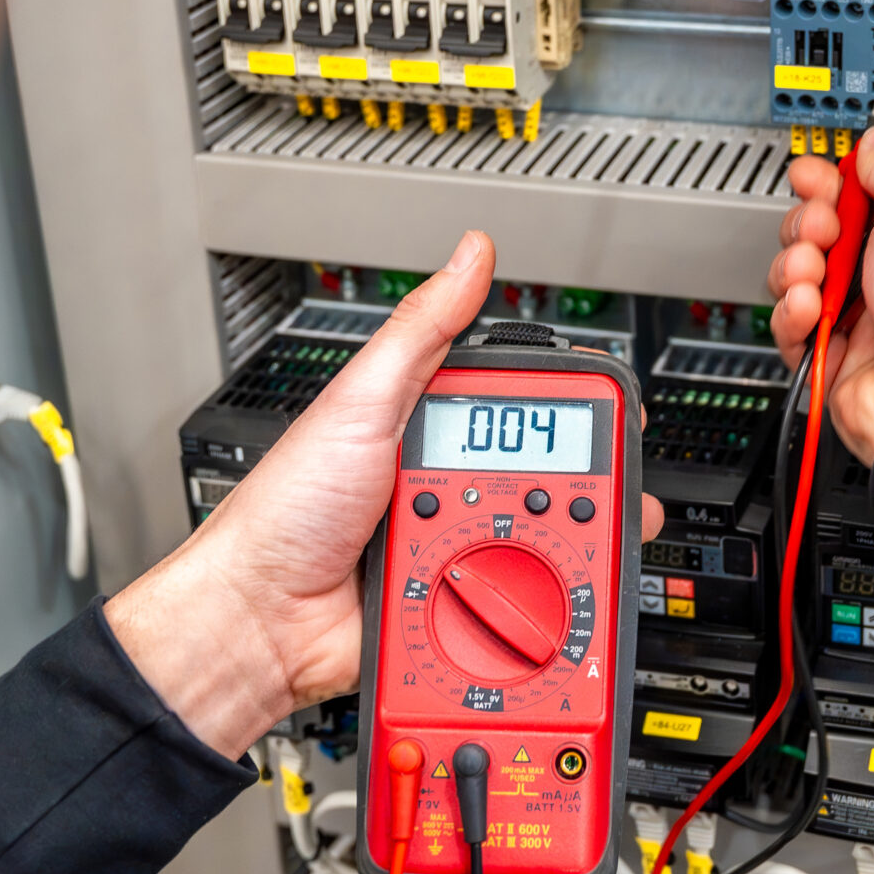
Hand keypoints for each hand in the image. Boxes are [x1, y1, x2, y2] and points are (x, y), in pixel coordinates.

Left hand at [105, 231, 663, 758]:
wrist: (261, 618)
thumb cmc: (287, 510)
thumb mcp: (360, 401)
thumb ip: (422, 331)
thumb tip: (471, 255)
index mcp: (421, 428)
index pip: (516, 409)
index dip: (564, 410)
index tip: (612, 411)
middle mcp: (441, 488)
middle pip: (539, 481)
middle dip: (579, 489)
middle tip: (610, 492)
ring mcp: (449, 550)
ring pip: (533, 547)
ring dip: (557, 552)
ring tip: (575, 547)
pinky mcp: (452, 609)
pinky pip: (508, 606)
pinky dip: (528, 607)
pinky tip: (539, 601)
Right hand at [766, 125, 873, 466]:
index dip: (840, 182)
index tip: (818, 174)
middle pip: (833, 234)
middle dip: (813, 222)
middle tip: (823, 226)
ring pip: (807, 279)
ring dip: (799, 265)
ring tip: (813, 270)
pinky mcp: (840, 361)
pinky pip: (796, 329)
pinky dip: (793, 313)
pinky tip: (807, 305)